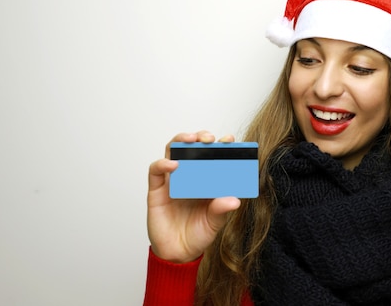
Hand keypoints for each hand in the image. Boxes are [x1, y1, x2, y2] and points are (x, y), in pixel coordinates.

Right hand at [147, 131, 241, 262]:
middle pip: (193, 148)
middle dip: (200, 137)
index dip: (221, 145)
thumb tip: (234, 200)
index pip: (214, 156)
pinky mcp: (157, 189)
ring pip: (173, 151)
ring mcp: (173, 180)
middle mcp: (190, 176)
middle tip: (209, 138)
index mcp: (207, 180)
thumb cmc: (198, 235)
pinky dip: (162, 163)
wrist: (177, 253)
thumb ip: (221, 210)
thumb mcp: (214, 223)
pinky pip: (156, 171)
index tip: (230, 140)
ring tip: (191, 140)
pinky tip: (173, 164)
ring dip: (181, 141)